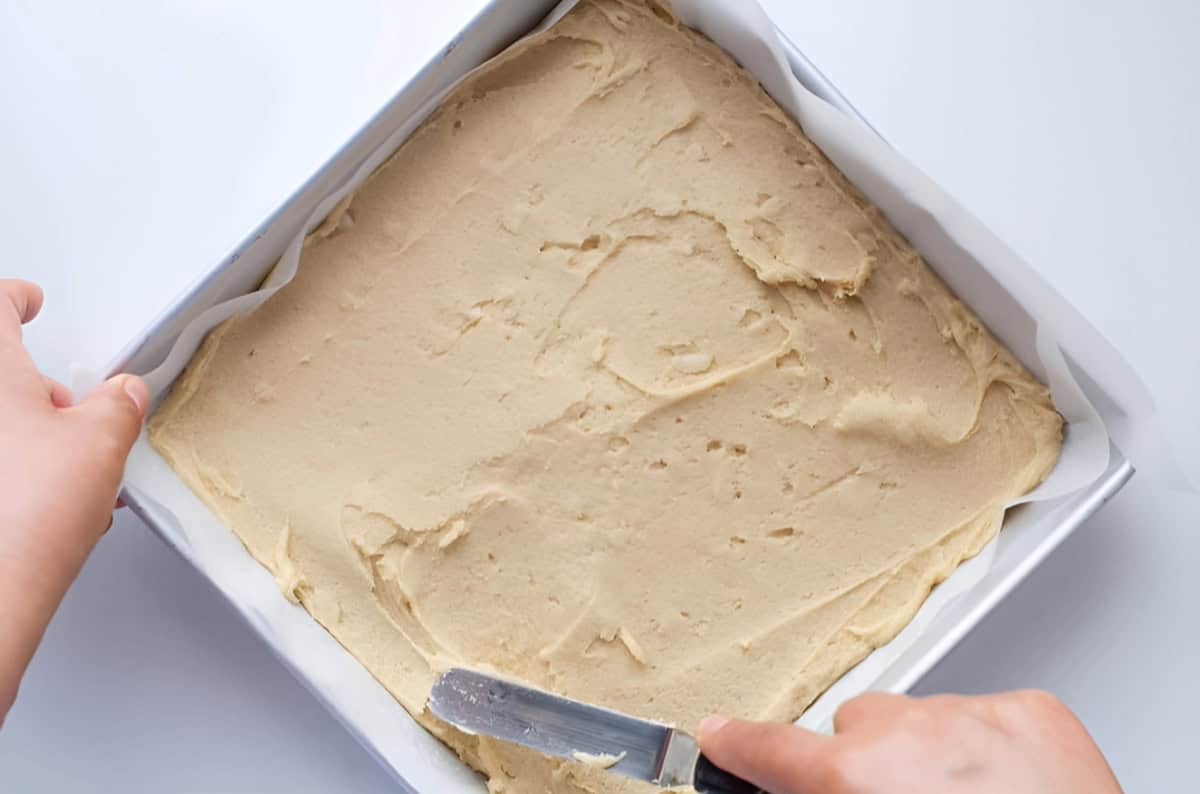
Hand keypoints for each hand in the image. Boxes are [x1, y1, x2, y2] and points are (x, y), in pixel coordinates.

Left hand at [0, 280, 148, 722]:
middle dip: (36, 391)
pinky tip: (46, 509)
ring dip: (27, 438)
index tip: (30, 300)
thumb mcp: (100, 443)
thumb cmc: (25, 514)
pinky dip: (16, 474)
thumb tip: (122, 394)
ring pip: (1, 427)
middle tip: (69, 412)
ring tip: (69, 476)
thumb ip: (117, 405)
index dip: (16, 299)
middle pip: (0, 376)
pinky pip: (2, 467)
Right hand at [698, 691, 1122, 793]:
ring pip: (922, 719)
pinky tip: (1011, 790)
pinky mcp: (1032, 711)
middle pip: (856, 727)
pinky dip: (990, 749)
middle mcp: (906, 733)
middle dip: (868, 764)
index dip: (738, 746)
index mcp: (853, 779)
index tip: (719, 736)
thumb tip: (798, 784)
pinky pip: (985, 716)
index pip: (771, 750)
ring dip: (932, 755)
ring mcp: (974, 715)